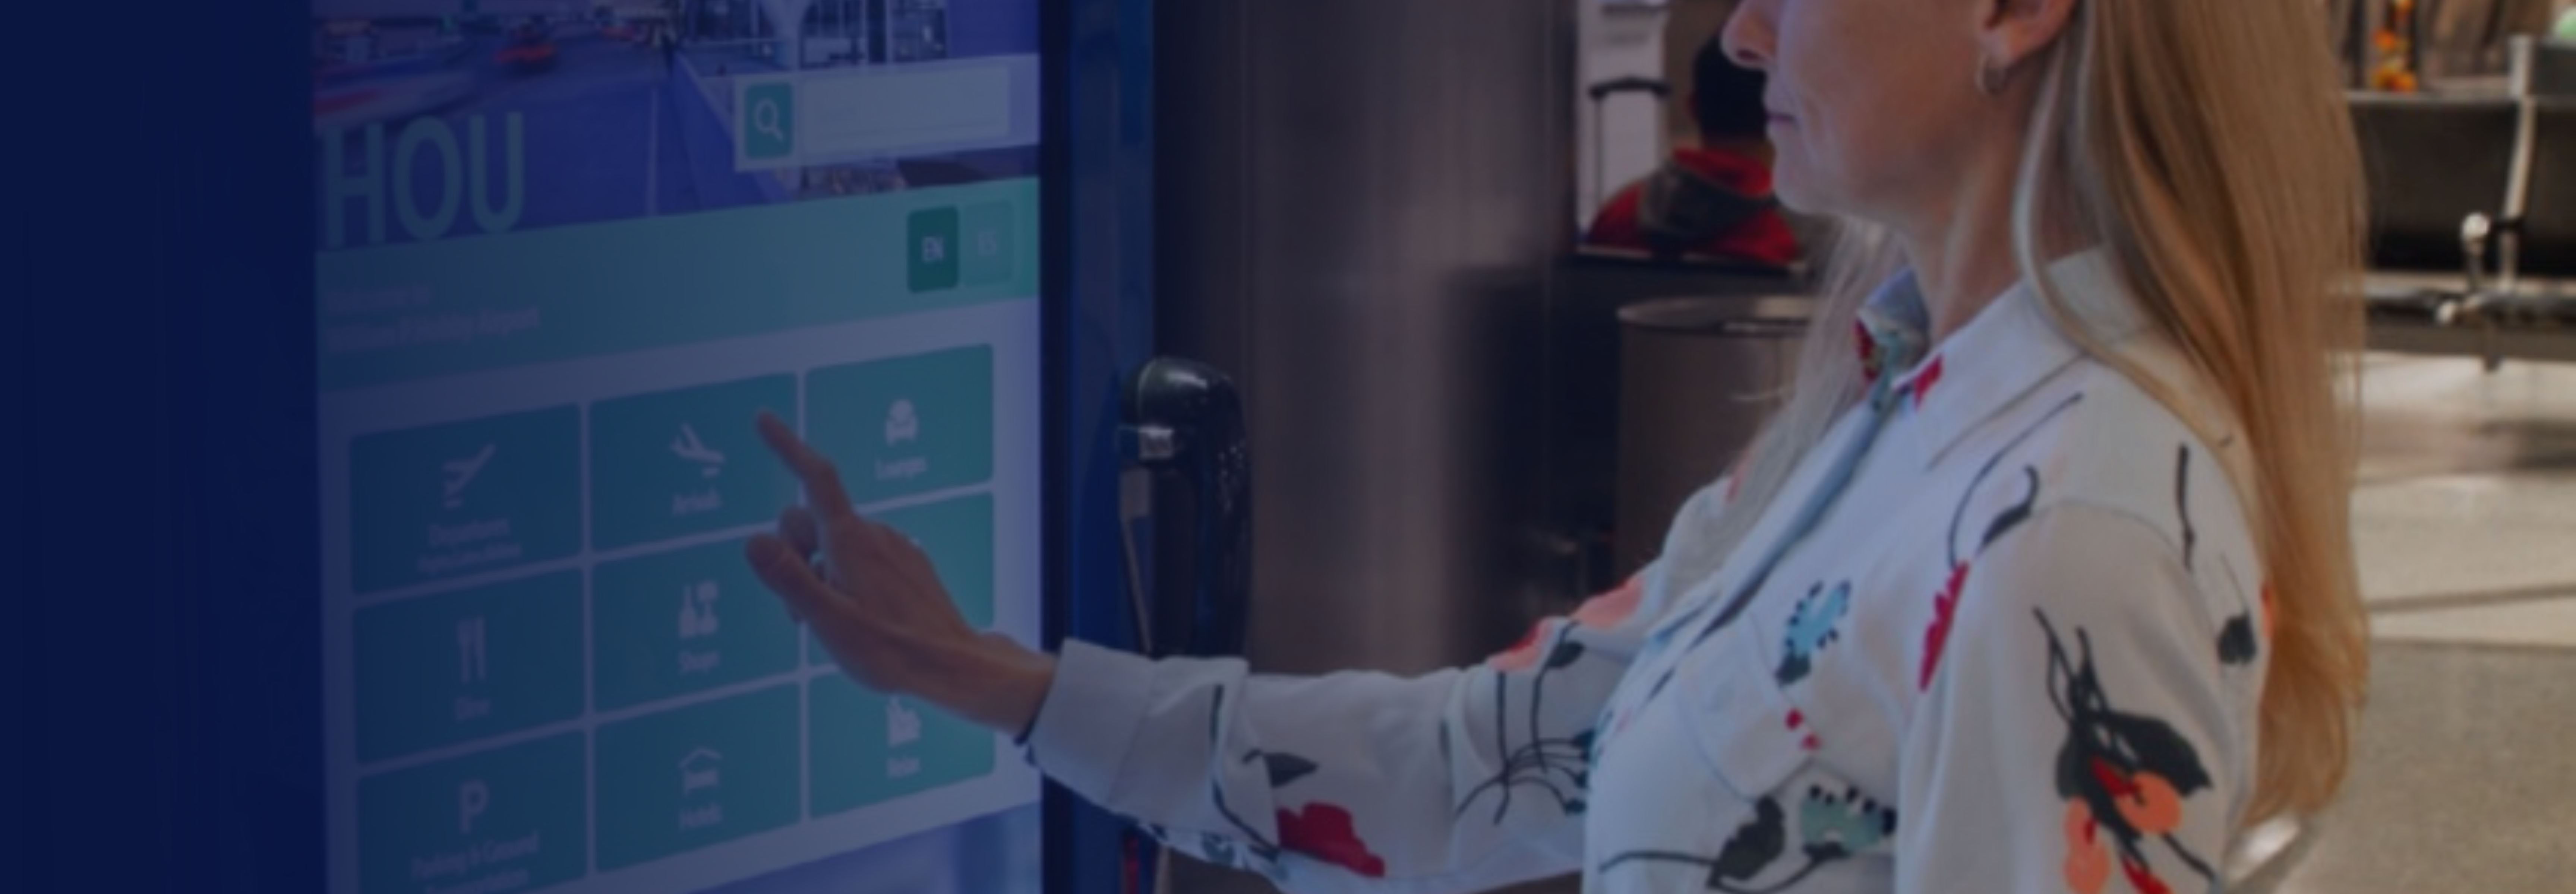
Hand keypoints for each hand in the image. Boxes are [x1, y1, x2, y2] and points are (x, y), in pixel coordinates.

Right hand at [741, 410, 1054, 735]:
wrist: (953, 666)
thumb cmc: (891, 649)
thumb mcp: (828, 620)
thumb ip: (788, 579)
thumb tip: (751, 539)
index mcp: (851, 540)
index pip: (815, 477)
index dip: (787, 445)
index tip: (764, 419)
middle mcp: (874, 534)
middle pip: (810, 521)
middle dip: (792, 555)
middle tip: (801, 612)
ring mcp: (893, 548)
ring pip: (833, 546)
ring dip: (818, 575)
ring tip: (834, 623)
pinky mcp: (906, 566)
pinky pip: (860, 560)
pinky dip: (844, 581)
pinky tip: (859, 618)